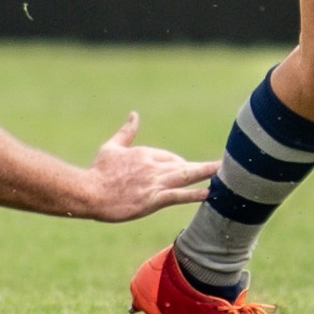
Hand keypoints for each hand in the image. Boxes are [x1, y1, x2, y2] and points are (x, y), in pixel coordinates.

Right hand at [83, 112, 217, 221]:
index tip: (183, 173)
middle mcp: (153, 166)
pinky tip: (208, 192)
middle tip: (223, 166)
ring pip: (186, 177)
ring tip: (223, 172)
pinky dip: (194, 193)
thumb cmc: (98, 171)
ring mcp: (154, 183)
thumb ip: (126, 132)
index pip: (170, 158)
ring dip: (206, 174)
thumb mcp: (112, 147)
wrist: (90, 193)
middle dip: (202, 167)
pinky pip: (179, 195)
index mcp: (144, 153)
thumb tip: (134, 114)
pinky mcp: (153, 199)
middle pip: (183, 165)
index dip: (178, 165)